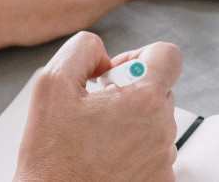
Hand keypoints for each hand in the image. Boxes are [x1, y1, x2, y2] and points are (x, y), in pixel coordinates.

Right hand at [14, 32, 181, 181]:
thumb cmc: (51, 156)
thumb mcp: (51, 84)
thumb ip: (82, 50)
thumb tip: (100, 52)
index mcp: (142, 101)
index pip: (168, 55)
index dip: (139, 55)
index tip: (115, 73)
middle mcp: (161, 131)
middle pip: (159, 89)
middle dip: (128, 91)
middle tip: (95, 108)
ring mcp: (163, 160)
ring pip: (155, 121)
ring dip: (129, 121)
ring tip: (94, 136)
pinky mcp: (159, 181)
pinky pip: (152, 151)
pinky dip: (131, 149)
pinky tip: (102, 157)